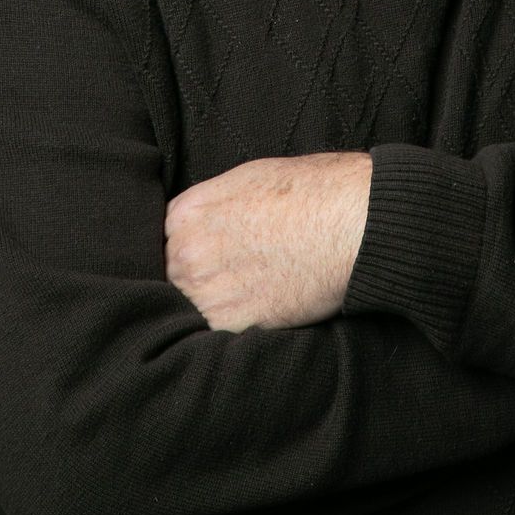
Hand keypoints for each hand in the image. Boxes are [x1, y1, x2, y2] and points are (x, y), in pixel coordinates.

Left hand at [165, 151, 371, 332]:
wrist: (349, 220)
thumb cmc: (309, 191)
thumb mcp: (247, 179)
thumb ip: (213, 207)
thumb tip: (207, 226)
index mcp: (186, 212)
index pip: (165, 242)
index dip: (188, 252)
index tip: (208, 258)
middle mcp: (186, 251)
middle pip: (173, 278)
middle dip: (195, 281)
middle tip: (231, 280)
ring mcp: (206, 289)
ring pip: (189, 310)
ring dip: (211, 308)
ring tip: (245, 298)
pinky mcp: (232, 323)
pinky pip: (215, 335)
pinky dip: (232, 330)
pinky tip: (256, 314)